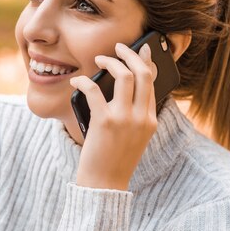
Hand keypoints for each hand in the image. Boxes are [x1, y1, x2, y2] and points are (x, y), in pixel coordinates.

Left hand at [70, 43, 157, 190]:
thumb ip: (134, 113)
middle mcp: (141, 117)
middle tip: (119, 46)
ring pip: (124, 76)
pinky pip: (94, 89)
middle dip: (130, 54)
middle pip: (142, 73)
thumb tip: (122, 84)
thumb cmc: (114, 158)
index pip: (153, 83)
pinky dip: (83, 80)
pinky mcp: (104, 122)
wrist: (105, 184)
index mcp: (151, 120)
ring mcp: (124, 119)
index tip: (141, 49)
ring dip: (110, 61)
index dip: (146, 62)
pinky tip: (77, 79)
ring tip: (99, 58)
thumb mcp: (133, 136)